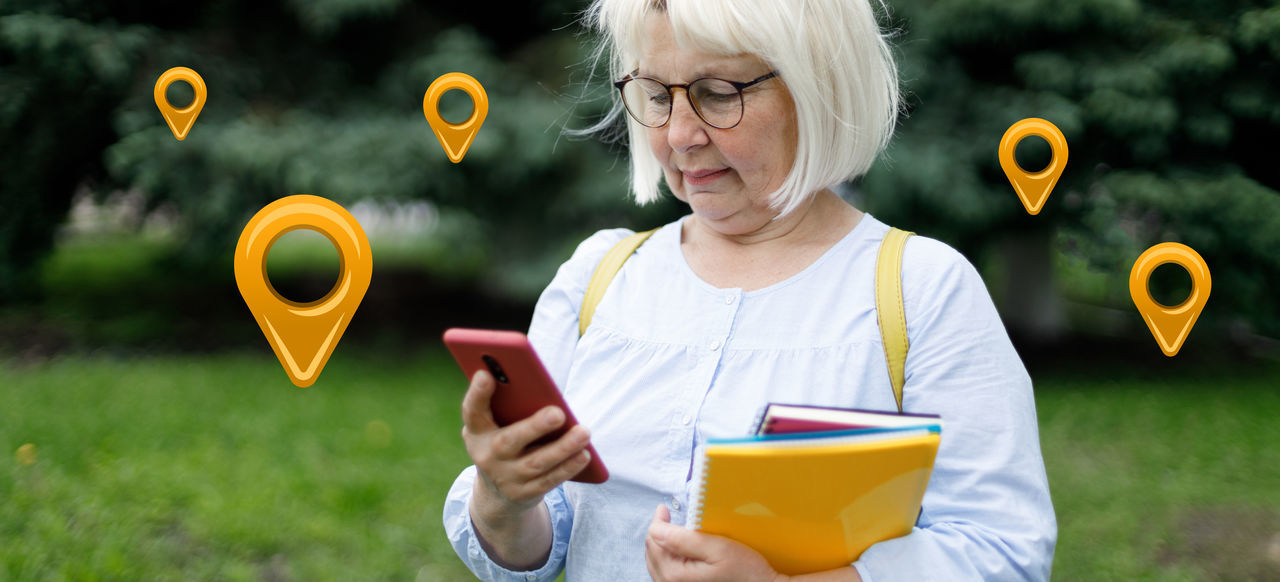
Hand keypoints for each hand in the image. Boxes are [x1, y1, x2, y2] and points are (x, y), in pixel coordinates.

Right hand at [460, 369, 592, 523]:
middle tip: (558, 413)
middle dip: (534, 427)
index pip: (472, 411)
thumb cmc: (502, 441)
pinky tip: (584, 454)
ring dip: (562, 448)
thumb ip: (506, 405)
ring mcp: (505, 478)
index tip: (486, 374)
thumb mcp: (495, 425)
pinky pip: (549, 480)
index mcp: (477, 431)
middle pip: (509, 441)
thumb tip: (535, 383)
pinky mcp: (524, 494)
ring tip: (584, 432)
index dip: (476, 393)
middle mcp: (487, 456)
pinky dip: (568, 468)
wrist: (497, 492)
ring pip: (536, 463)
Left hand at [645, 504, 787, 581]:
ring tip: (674, 532)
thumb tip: (657, 528)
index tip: (665, 509)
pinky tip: (681, 551)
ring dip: (663, 545)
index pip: (654, 540)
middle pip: (652, 552)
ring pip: (658, 562)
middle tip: (668, 517)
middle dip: (659, 532)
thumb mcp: (717, 548)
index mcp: (674, 574)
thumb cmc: (745, 572)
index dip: (658, 520)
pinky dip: (670, 558)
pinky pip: (667, 572)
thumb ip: (683, 539)